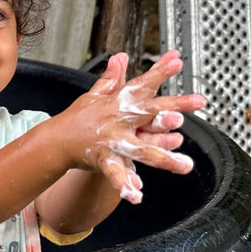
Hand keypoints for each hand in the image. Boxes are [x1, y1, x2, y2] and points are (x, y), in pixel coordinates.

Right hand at [58, 50, 205, 202]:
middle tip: (195, 104)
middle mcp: (117, 120)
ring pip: (141, 149)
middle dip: (171, 109)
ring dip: (163, 157)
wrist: (55, 141)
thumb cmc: (78, 119)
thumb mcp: (94, 96)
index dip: (160, 72)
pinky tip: (136, 195)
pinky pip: (116, 173)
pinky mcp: (102, 158)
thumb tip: (121, 56)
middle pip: (148, 113)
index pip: (142, 85)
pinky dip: (125, 185)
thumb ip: (112, 78)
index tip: (178, 60)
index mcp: (117, 103)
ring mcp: (110, 140)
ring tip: (184, 165)